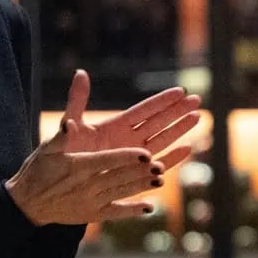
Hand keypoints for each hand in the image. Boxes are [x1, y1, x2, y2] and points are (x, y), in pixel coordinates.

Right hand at [6, 120, 162, 226]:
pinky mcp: (93, 214)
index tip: (145, 154)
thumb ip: (62, 135)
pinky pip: (116, 213)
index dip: (126, 157)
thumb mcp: (47, 149)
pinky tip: (150, 207)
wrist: (27, 204)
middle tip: (160, 165)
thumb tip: (70, 122)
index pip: (107, 160)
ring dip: (141, 186)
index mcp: (78, 167)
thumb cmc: (38, 171)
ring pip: (122, 192)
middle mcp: (87, 186)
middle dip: (141, 171)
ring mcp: (92, 202)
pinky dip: (133, 210)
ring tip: (160, 180)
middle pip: (119, 176)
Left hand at [57, 70, 200, 172]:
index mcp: (114, 126)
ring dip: (180, 130)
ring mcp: (133, 157)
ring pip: (162, 140)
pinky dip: (173, 158)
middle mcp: (127, 140)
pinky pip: (157, 165)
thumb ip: (77, 101)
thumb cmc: (61, 154)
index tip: (179, 91)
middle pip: (158, 122)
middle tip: (196, 99)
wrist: (59, 183)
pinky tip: (188, 148)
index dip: (161, 101)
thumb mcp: (70, 125)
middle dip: (177, 111)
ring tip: (198, 117)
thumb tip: (80, 73)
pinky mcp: (134, 174)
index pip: (143, 110)